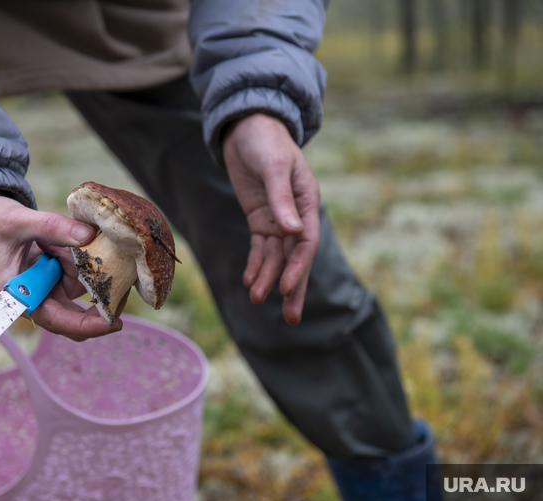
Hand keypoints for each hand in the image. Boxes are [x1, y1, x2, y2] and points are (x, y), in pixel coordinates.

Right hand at [0, 193, 125, 340]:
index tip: (113, 323)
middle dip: (101, 301)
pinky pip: (78, 273)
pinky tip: (82, 240)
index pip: (55, 321)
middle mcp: (33, 296)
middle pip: (74, 314)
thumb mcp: (19, 221)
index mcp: (17, 295)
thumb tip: (88, 236)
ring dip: (89, 269)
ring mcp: (45, 285)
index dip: (85, 326)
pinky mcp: (53, 273)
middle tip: (125, 283)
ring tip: (78, 241)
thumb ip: (53, 227)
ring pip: (80, 289)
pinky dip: (85, 260)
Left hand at [222, 113, 320, 324]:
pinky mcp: (261, 218)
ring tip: (258, 300)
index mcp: (308, 201)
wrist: (247, 127)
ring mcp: (278, 218)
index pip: (306, 242)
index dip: (297, 267)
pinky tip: (250, 282)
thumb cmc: (265, 141)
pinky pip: (260, 247)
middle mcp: (296, 214)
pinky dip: (256, 264)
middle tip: (291, 318)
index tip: (286, 288)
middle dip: (293, 286)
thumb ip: (281, 198)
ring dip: (269, 278)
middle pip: (296, 257)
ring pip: (276, 256)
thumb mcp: (273, 166)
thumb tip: (293, 232)